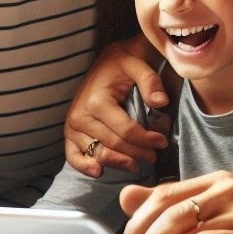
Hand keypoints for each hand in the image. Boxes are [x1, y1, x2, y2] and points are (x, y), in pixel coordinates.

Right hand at [64, 37, 169, 175]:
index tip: (163, 142)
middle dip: (137, 154)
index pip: (126, 131)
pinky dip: (85, 167)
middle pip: (114, 145)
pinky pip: (73, 156)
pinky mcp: (69, 132)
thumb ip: (151, 82)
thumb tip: (161, 103)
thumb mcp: (139, 66)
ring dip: (119, 163)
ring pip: (98, 154)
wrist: (107, 61)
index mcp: (97, 101)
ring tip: (137, 165)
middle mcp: (80, 115)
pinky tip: (100, 172)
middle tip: (155, 156)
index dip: (147, 140)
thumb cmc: (125, 64)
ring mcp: (73, 126)